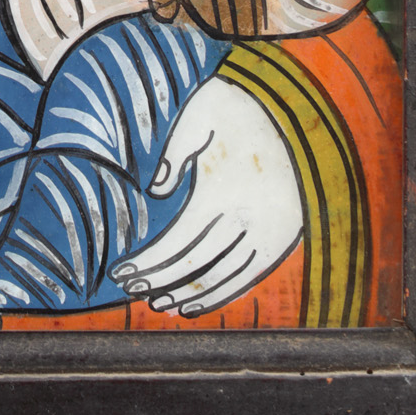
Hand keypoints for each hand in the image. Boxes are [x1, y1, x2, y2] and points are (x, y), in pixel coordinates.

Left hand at [111, 76, 304, 316]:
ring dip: (189, 296)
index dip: (150, 264)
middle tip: (132, 290)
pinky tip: (194, 306)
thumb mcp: (199, 116)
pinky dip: (221, 296)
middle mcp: (250, 222)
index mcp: (226, 194)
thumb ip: (175, 153)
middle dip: (161, 282)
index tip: (122, 274)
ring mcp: (271, 235)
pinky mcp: (283, 240)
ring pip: (223, 280)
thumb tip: (156, 190)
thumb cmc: (237, 109)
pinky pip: (248, 279)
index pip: (180, 244)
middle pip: (197, 267)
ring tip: (159, 304)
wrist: (294, 108)